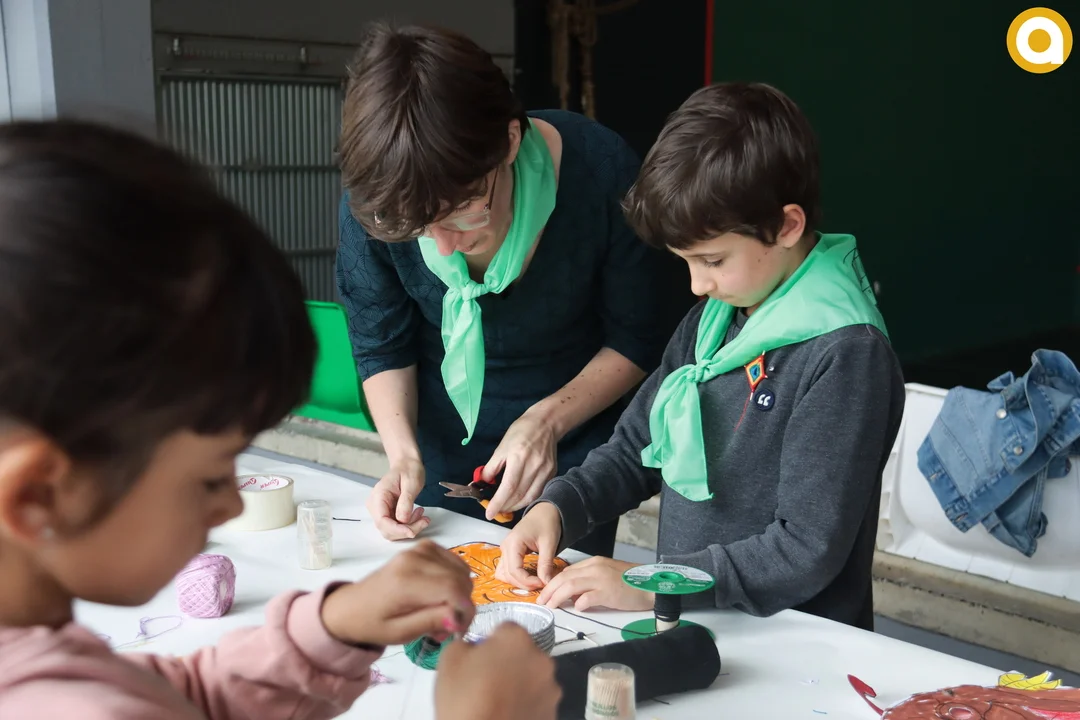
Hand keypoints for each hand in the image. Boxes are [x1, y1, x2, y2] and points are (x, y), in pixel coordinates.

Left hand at [320, 541, 473, 646]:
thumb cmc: (373, 624)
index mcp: (406, 581)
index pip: (454, 589)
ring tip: (441, 612)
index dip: (465, 611)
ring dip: (460, 593)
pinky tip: (440, 595)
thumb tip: (459, 618)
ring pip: (462, 570)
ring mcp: (420, 549)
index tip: (458, 632)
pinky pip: (455, 562)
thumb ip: (432, 622)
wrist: (351, 606)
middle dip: (462, 606)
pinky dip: (455, 579)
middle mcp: (415, 558)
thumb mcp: (400, 633)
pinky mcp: (424, 547)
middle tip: (445, 627)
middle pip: (461, 579)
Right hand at [366, 457, 428, 539]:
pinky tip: (418, 514)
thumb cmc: (409, 470)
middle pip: (387, 529)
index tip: (412, 532)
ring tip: (422, 515)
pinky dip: (409, 524)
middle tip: (425, 521)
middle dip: (406, 530)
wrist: (407, 465)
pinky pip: (397, 526)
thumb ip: (406, 502)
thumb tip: (402, 520)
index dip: (397, 530)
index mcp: (378, 496)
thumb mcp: (411, 483)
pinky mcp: (388, 514)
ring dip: (409, 528)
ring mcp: (380, 511)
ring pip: (392, 530)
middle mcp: (376, 506)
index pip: (382, 521)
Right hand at [436, 624, 560, 719]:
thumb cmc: (464, 699)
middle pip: (523, 652)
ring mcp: (552, 688)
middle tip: (488, 681)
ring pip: (533, 677)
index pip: (505, 629)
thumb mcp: (449, 660)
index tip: (479, 659)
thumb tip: (475, 647)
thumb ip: (465, 643)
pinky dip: (527, 704)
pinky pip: (538, 700)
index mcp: (517, 639)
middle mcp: (541, 658)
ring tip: (499, 702)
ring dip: (520, 683)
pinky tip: (509, 714)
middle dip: (508, 661)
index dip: (490, 642)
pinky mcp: (554, 712)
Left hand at [482, 409, 558, 518]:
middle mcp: (534, 466)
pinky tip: (519, 500)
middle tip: (495, 511)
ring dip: (516, 506)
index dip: (498, 503)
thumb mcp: (501, 447)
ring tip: (506, 508)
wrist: (545, 423)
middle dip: (505, 507)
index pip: (508, 487)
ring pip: (530, 497)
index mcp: (519, 457)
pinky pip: (538, 492)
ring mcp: (546, 471)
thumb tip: (481, 484)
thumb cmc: (521, 432)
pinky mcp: (552, 473)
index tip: (489, 513)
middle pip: (519, 495)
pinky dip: (527, 499)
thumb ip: (491, 467)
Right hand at [495, 502, 562, 590]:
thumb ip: (545, 564)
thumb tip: (546, 583)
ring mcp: (505, 549)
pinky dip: (515, 576)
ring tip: (534, 582)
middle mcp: (505, 547)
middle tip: (541, 584)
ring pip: (504, 574)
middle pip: (508, 574)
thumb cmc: (547, 522)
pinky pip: (506, 569)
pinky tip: (529, 577)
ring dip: (517, 582)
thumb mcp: (549, 544)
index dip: (528, 582)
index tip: (543, 583)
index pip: (514, 570)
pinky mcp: (509, 552)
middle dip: (524, 583)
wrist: (545, 511)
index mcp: (514, 543)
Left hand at [538, 557, 653, 611]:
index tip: (545, 593)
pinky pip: (588, 597)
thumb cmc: (630, 583)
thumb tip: (572, 596)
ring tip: (550, 606)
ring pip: (571, 586)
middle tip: (541, 602)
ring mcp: (602, 579)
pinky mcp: (609, 592)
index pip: (567, 572)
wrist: (652, 585)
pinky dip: (579, 603)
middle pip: (564, 577)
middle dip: (549, 590)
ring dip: (557, 597)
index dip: (553, 583)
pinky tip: (577, 609)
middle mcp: (595, 568)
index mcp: (594, 563)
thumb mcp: (607, 576)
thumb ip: (589, 582)